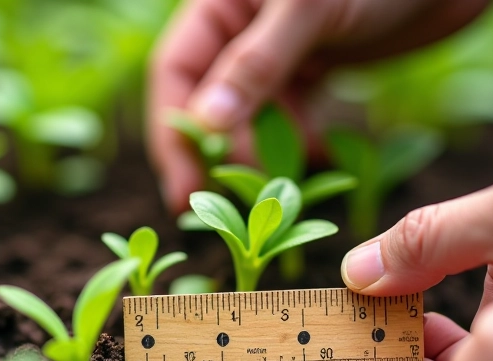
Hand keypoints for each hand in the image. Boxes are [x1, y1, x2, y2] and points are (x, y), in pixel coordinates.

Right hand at [147, 0, 488, 212]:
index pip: (175, 73)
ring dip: (259, 154)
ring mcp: (280, 49)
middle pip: (207, 101)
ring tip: (279, 189)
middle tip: (228, 208)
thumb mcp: (310, 11)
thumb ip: (256, 64)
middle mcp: (243, 28)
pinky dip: (298, 143)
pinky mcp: (316, 67)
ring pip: (249, 114)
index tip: (186, 189)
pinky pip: (291, 116)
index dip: (176, 133)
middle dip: (218, 154)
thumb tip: (205, 125)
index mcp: (222, 3)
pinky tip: (317, 161)